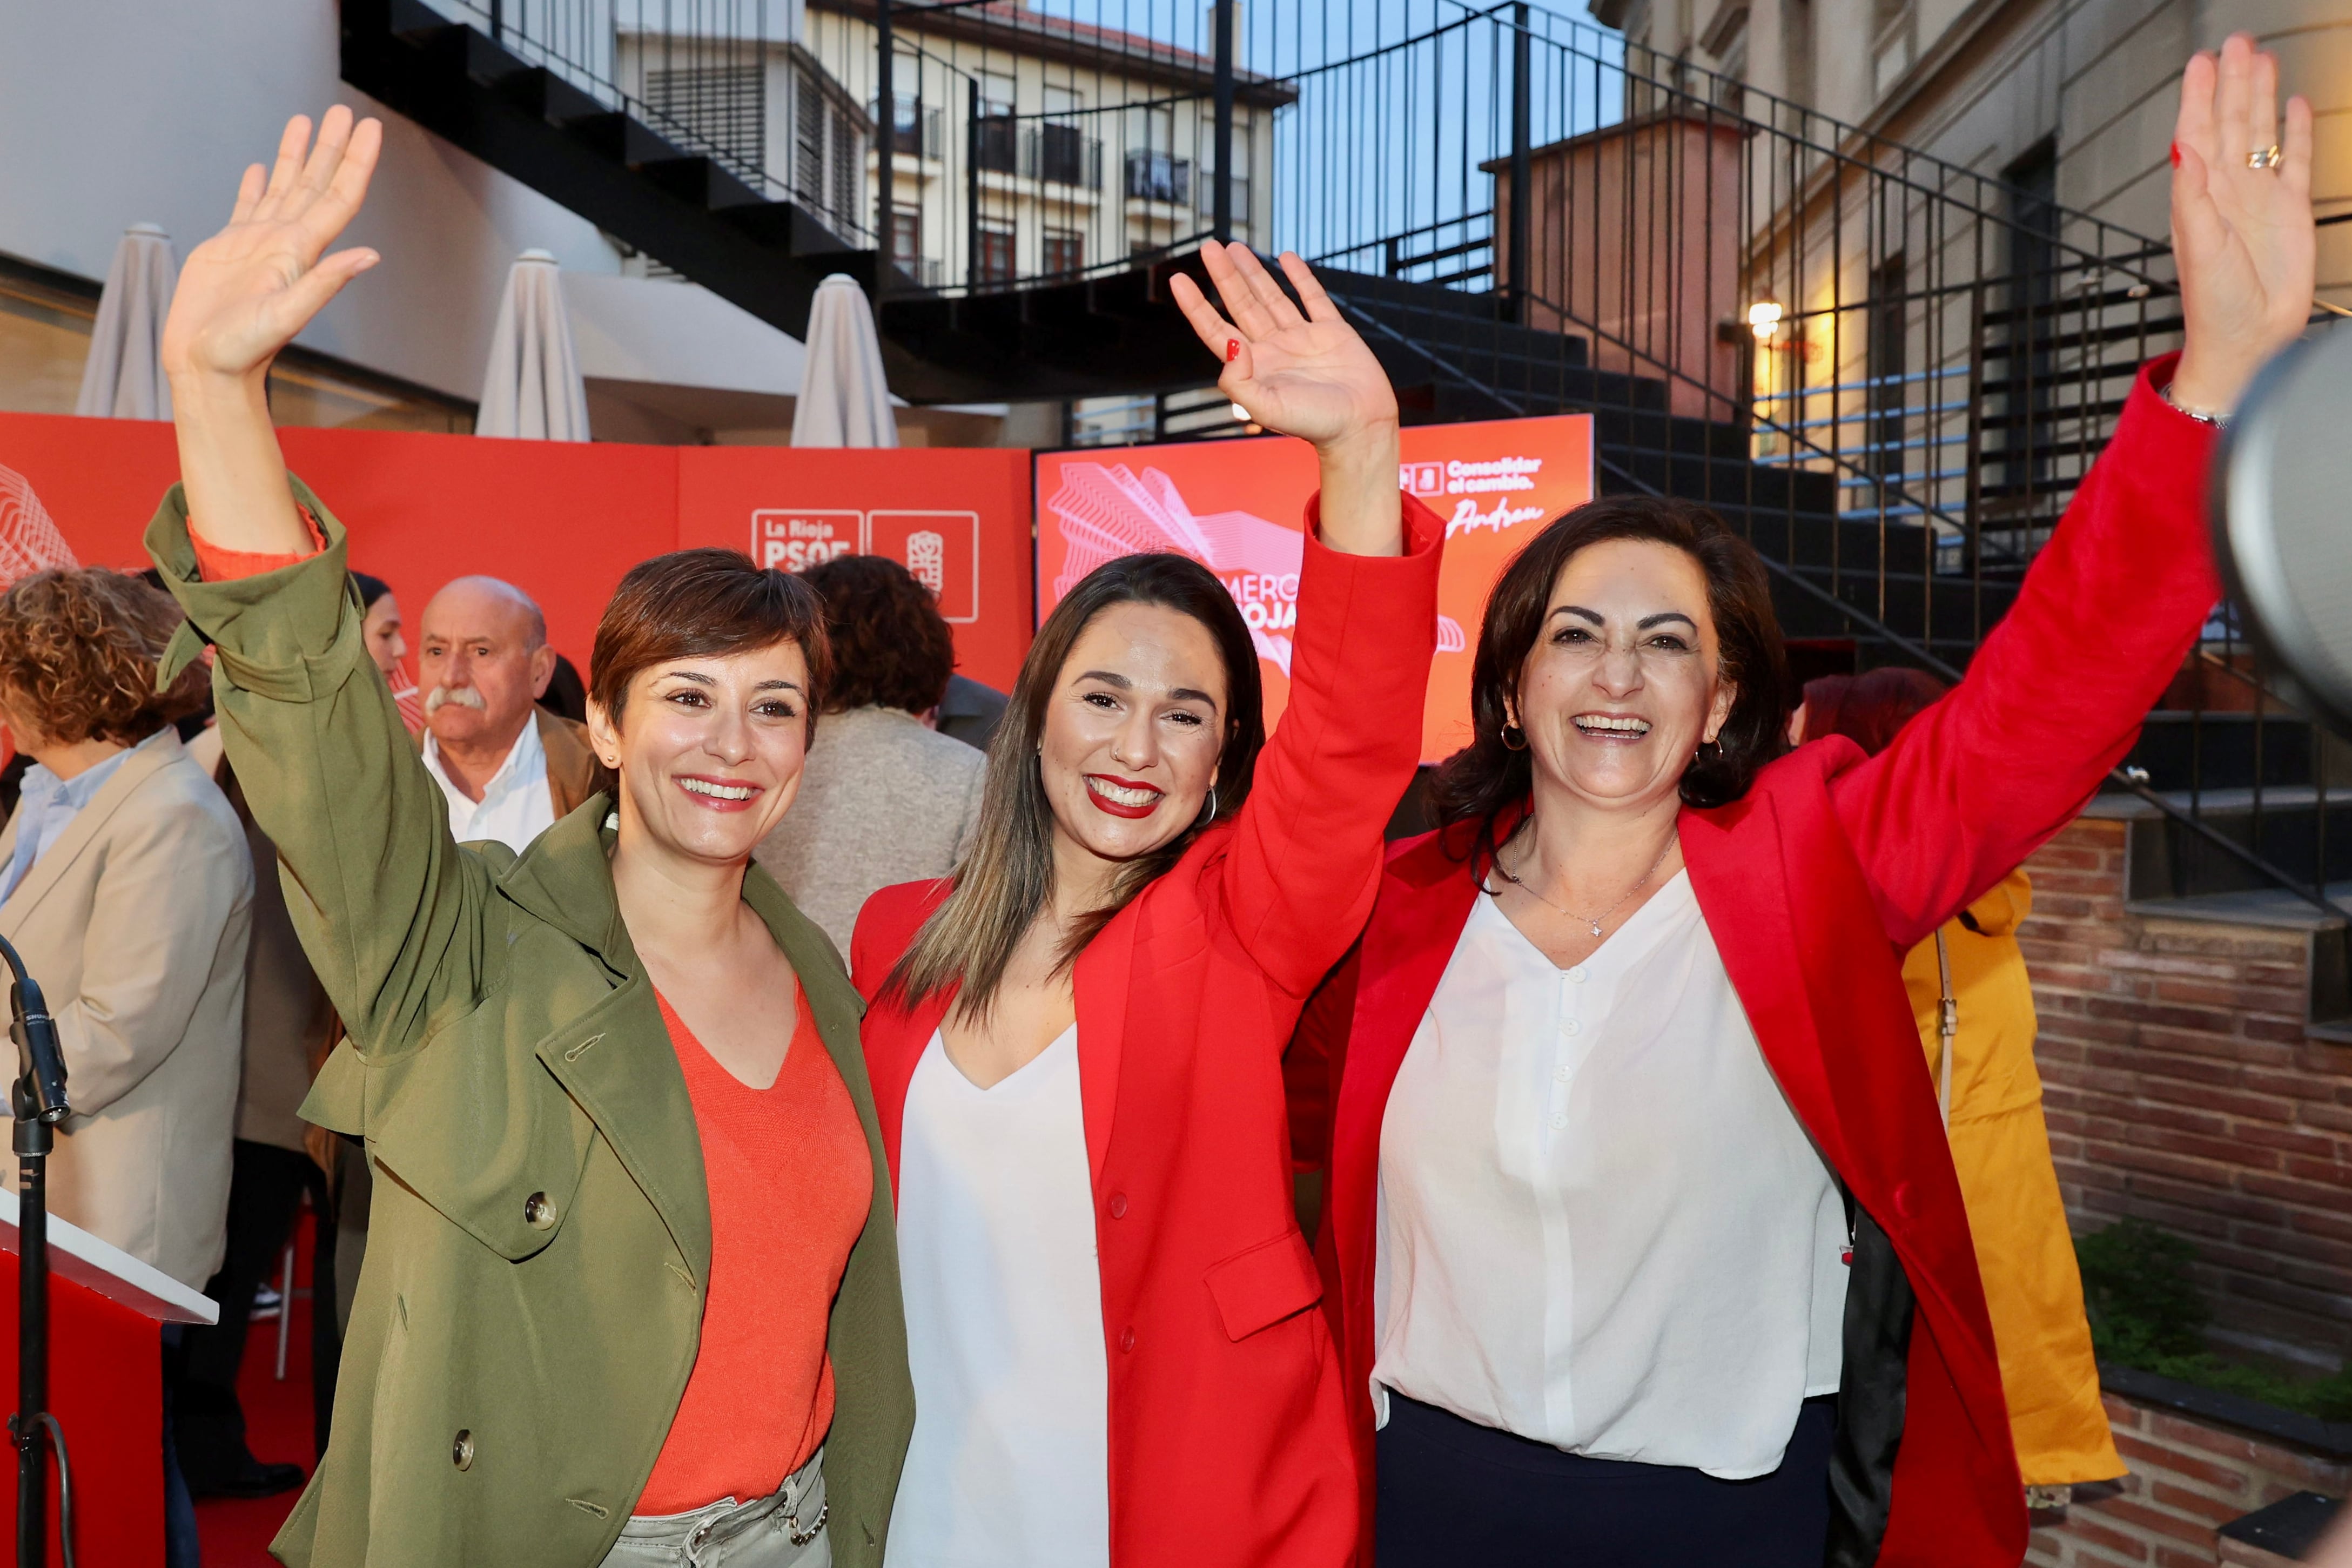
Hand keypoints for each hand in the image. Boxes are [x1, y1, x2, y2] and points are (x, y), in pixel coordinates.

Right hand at [162, 107, 383, 387]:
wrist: (207, 368)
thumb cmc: (243, 351)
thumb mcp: (286, 316)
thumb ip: (324, 283)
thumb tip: (371, 257)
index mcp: (301, 252)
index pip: (339, 197)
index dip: (356, 163)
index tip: (370, 129)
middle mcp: (285, 243)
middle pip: (315, 183)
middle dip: (330, 147)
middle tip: (343, 110)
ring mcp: (257, 244)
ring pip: (283, 187)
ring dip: (296, 155)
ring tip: (306, 121)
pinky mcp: (228, 250)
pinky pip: (247, 208)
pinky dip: (257, 185)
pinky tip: (262, 167)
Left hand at [1170, 243, 1403, 555]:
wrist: (1360, 427)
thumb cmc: (1315, 425)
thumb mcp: (1268, 409)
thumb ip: (1239, 381)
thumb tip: (1230, 343)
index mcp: (1254, 367)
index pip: (1216, 330)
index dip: (1196, 305)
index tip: (1178, 280)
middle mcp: (1274, 349)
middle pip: (1241, 304)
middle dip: (1224, 276)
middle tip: (1209, 247)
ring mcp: (1302, 338)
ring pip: (1271, 296)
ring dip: (1253, 272)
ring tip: (1235, 247)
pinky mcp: (1332, 332)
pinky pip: (1313, 298)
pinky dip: (1300, 277)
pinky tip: (1286, 258)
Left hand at [2168, 35, 2314, 415]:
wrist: (2246, 339)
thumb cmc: (2212, 303)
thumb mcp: (2197, 245)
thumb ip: (2190, 194)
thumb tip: (2182, 149)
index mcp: (2198, 196)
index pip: (2196, 133)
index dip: (2198, 97)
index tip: (2201, 62)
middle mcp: (2227, 190)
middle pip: (2229, 122)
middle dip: (2232, 82)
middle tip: (2236, 43)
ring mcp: (2259, 197)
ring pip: (2260, 133)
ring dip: (2260, 96)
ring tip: (2261, 59)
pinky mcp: (2290, 210)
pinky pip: (2296, 160)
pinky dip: (2296, 132)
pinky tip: (2294, 105)